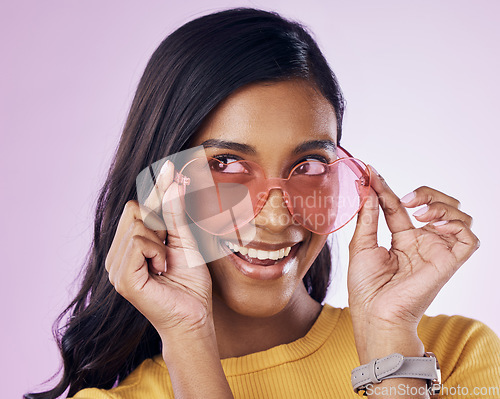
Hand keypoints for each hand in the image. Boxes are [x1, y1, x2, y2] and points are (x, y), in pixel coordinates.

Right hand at [105, 160, 212, 338]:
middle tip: (168, 249)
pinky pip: (138, 243)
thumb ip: (174, 213)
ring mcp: (116, 267)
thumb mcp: (184, 240)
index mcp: (129, 247)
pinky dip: (157, 252)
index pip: (136, 207)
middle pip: (134, 211)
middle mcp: (118, 255)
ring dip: (160, 242)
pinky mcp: (123, 278)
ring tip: (164, 264)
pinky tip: (161, 270)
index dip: (156, 191)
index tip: (170, 169)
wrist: (195, 315)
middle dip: (160, 225)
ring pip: (137, 225)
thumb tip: (171, 181)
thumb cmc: (190, 283)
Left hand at [347, 165, 478, 353]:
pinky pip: (469, 238)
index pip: (400, 206)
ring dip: (441, 205)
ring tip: (420, 212)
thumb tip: (368, 190)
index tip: (371, 173)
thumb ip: (368, 217)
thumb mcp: (360, 245)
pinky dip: (457, 223)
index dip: (387, 188)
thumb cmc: (366, 286)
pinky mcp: (448, 262)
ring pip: (458, 216)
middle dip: (425, 192)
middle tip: (404, 198)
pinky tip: (433, 224)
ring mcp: (436, 251)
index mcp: (401, 239)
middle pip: (437, 205)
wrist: (374, 312)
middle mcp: (422, 242)